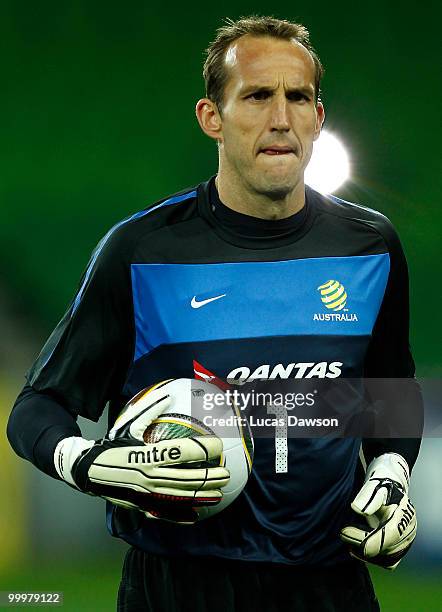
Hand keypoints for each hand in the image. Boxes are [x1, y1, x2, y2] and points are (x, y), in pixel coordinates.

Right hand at [54, 387, 229, 523]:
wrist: (86, 470)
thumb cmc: (110, 444)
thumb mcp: (128, 424)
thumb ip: (150, 409)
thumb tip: (168, 393)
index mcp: (150, 454)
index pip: (184, 451)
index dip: (205, 448)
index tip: (220, 446)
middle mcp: (151, 475)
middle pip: (188, 477)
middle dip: (210, 475)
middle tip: (227, 473)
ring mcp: (147, 493)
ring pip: (181, 496)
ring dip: (203, 495)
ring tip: (219, 492)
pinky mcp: (141, 505)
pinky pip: (165, 512)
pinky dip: (182, 515)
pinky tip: (196, 516)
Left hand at [340, 453, 415, 568]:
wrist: (390, 481)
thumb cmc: (381, 480)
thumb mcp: (374, 483)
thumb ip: (367, 496)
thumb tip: (357, 510)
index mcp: (404, 515)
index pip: (387, 536)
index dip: (363, 538)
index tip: (344, 531)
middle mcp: (408, 530)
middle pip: (384, 550)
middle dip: (360, 543)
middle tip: (342, 532)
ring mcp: (405, 540)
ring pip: (386, 559)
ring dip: (366, 553)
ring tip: (349, 539)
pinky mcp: (399, 545)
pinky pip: (387, 560)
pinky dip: (372, 557)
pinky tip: (356, 547)